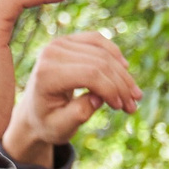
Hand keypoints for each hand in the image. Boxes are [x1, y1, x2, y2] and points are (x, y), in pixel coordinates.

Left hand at [3, 32, 141, 165]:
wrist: (34, 111)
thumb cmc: (47, 122)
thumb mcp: (60, 128)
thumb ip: (78, 114)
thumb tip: (99, 97)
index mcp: (46, 74)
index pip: (90, 74)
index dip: (111, 89)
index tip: (122, 108)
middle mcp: (51, 52)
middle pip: (100, 62)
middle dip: (121, 84)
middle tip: (134, 105)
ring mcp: (60, 42)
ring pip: (103, 52)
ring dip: (122, 74)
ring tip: (134, 95)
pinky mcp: (68, 40)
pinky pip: (98, 40)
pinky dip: (114, 54)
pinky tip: (124, 69)